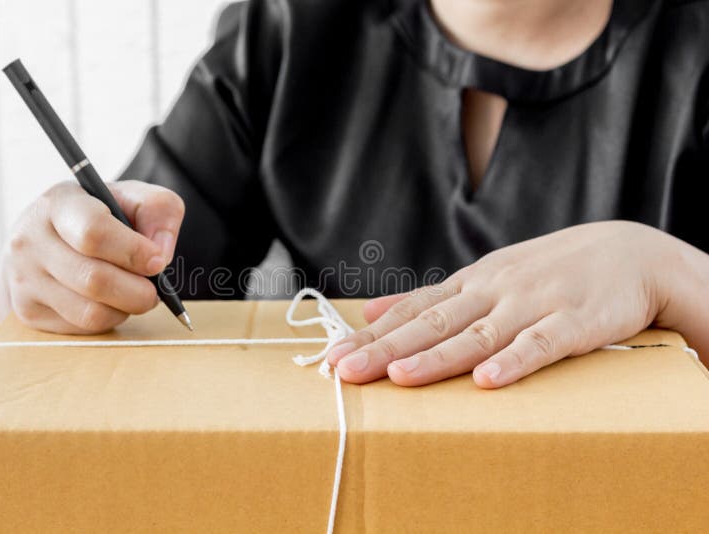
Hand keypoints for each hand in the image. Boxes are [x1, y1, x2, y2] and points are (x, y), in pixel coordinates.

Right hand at [0, 180, 184, 333]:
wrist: (51, 237)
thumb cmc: (102, 215)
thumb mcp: (134, 197)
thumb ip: (158, 210)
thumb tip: (160, 254)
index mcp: (59, 203)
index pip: (94, 233)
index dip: (133, 252)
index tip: (157, 262)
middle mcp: (31, 240)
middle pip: (94, 280)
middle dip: (138, 291)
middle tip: (154, 289)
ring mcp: (24, 278)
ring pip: (91, 312)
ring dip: (125, 309)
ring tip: (132, 293)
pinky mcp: (28, 310)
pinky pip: (82, 328)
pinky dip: (108, 319)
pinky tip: (110, 301)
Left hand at [327, 221, 699, 387]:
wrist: (631, 253)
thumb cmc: (550, 272)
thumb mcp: (485, 276)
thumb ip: (431, 298)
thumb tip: (371, 310)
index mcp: (471, 283)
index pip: (412, 311)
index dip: (372, 334)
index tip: (332, 356)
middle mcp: (493, 291)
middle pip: (432, 323)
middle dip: (386, 348)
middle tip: (344, 371)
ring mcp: (532, 304)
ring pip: (477, 334)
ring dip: (437, 356)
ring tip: (400, 376)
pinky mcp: (574, 322)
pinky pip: (541, 344)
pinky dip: (514, 360)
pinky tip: (489, 380)